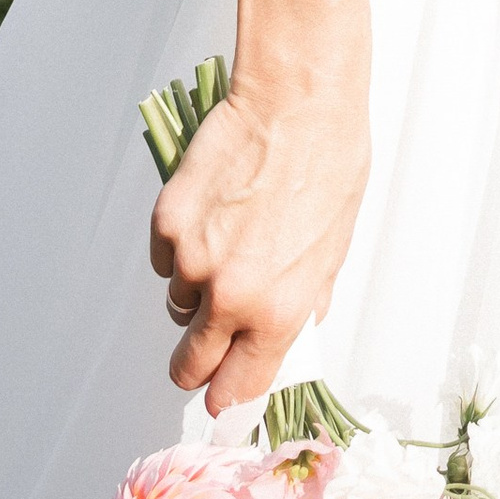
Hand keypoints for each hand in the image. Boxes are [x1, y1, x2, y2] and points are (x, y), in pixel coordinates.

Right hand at [150, 44, 369, 412]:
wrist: (298, 99)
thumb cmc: (329, 161)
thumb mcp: (335, 244)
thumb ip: (307, 299)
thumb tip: (295, 329)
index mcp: (277, 311)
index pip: (237, 389)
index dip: (228, 398)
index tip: (222, 399)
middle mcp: (229, 295)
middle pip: (189, 366)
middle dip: (198, 361)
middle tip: (209, 339)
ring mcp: (192, 259)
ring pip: (178, 306)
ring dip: (195, 292)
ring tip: (228, 243)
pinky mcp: (167, 223)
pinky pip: (165, 260)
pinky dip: (180, 248)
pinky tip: (212, 213)